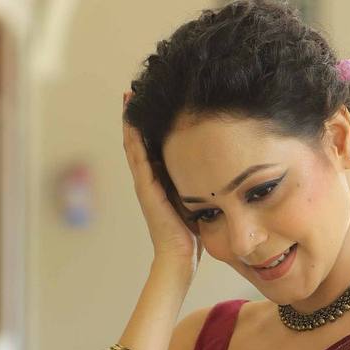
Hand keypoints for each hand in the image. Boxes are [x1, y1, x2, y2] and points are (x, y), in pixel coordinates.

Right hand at [122, 90, 202, 273]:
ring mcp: (145, 184)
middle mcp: (150, 181)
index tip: (156, 103)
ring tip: (129, 96)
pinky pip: (137, 157)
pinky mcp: (145, 189)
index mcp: (162, 183)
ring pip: (134, 145)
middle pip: (141, 142)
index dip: (153, 126)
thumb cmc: (192, 236)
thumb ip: (201, 184)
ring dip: (131, 121)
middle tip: (136, 90)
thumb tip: (220, 169)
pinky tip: (131, 119)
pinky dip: (133, 137)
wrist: (180, 259)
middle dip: (139, 117)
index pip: (155, 148)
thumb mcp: (200, 201)